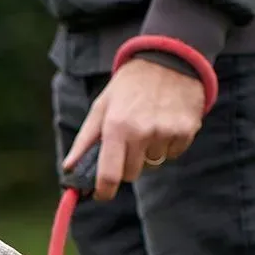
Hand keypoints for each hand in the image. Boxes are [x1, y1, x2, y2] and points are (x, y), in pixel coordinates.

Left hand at [62, 56, 207, 201]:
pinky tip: (165, 122)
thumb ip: (85, 140)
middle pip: (132, 174)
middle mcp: (142, 132)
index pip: (110, 175)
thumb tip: (68, 168)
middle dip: (126, 166)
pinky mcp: (186, 130)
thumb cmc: (129, 86)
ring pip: (154, 164)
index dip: (104, 191)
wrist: (169, 60)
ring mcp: (166, 132)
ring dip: (148, 153)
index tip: (101, 194)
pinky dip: (168, 145)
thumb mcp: (101, 107)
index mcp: (116, 127)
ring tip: (148, 126)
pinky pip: (173, 153)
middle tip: (128, 144)